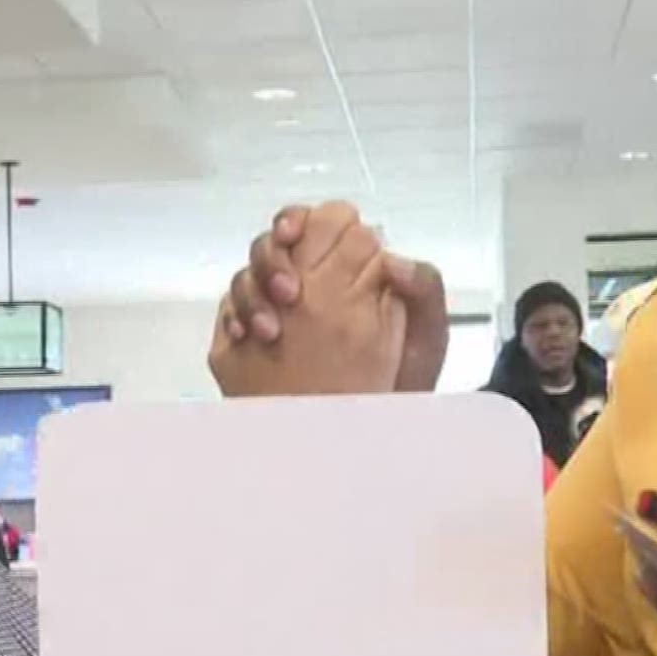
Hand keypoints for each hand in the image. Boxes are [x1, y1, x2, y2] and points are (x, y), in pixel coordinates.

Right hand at [219, 202, 447, 392]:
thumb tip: (395, 260)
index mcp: (350, 272)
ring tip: (270, 328)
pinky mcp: (255, 338)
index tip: (294, 235)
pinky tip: (249, 338)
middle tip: (288, 292)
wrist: (374, 434)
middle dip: (270, 259)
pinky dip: (233, 320)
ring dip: (251, 293)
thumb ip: (425, 290)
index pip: (316, 224)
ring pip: (247, 277)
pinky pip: (229, 315)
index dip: (300, 222)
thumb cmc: (404, 384)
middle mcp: (309, 284)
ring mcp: (278, 310)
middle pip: (271, 246)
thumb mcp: (427, 338)